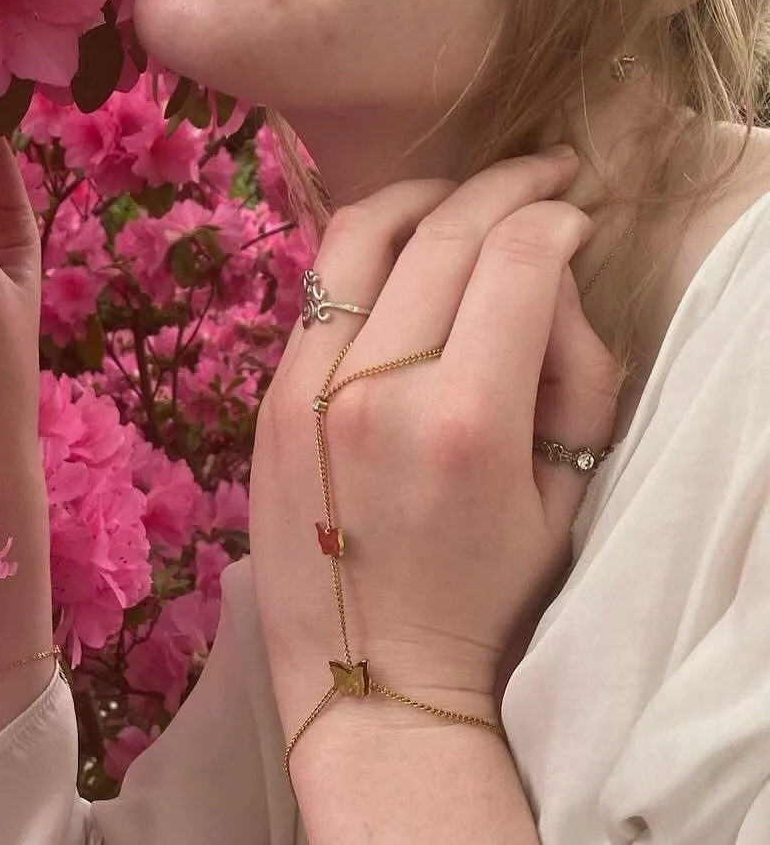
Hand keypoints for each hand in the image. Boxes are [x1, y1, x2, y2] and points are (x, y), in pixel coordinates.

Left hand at [249, 148, 621, 729]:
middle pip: (443, 233)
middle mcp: (375, 387)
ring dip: (425, 195)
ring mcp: (307, 383)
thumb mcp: (563, 495)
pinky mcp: (268, 391)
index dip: (557, 219)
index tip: (578, 217)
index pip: (516, 262)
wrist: (369, 674)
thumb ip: (570, 373)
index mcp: (463, 420)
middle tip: (543, 172)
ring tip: (466, 191)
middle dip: (504, 185)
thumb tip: (548, 273)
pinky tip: (401, 248)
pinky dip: (368, 249)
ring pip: (361, 236)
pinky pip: (319, 285)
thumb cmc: (483, 595)